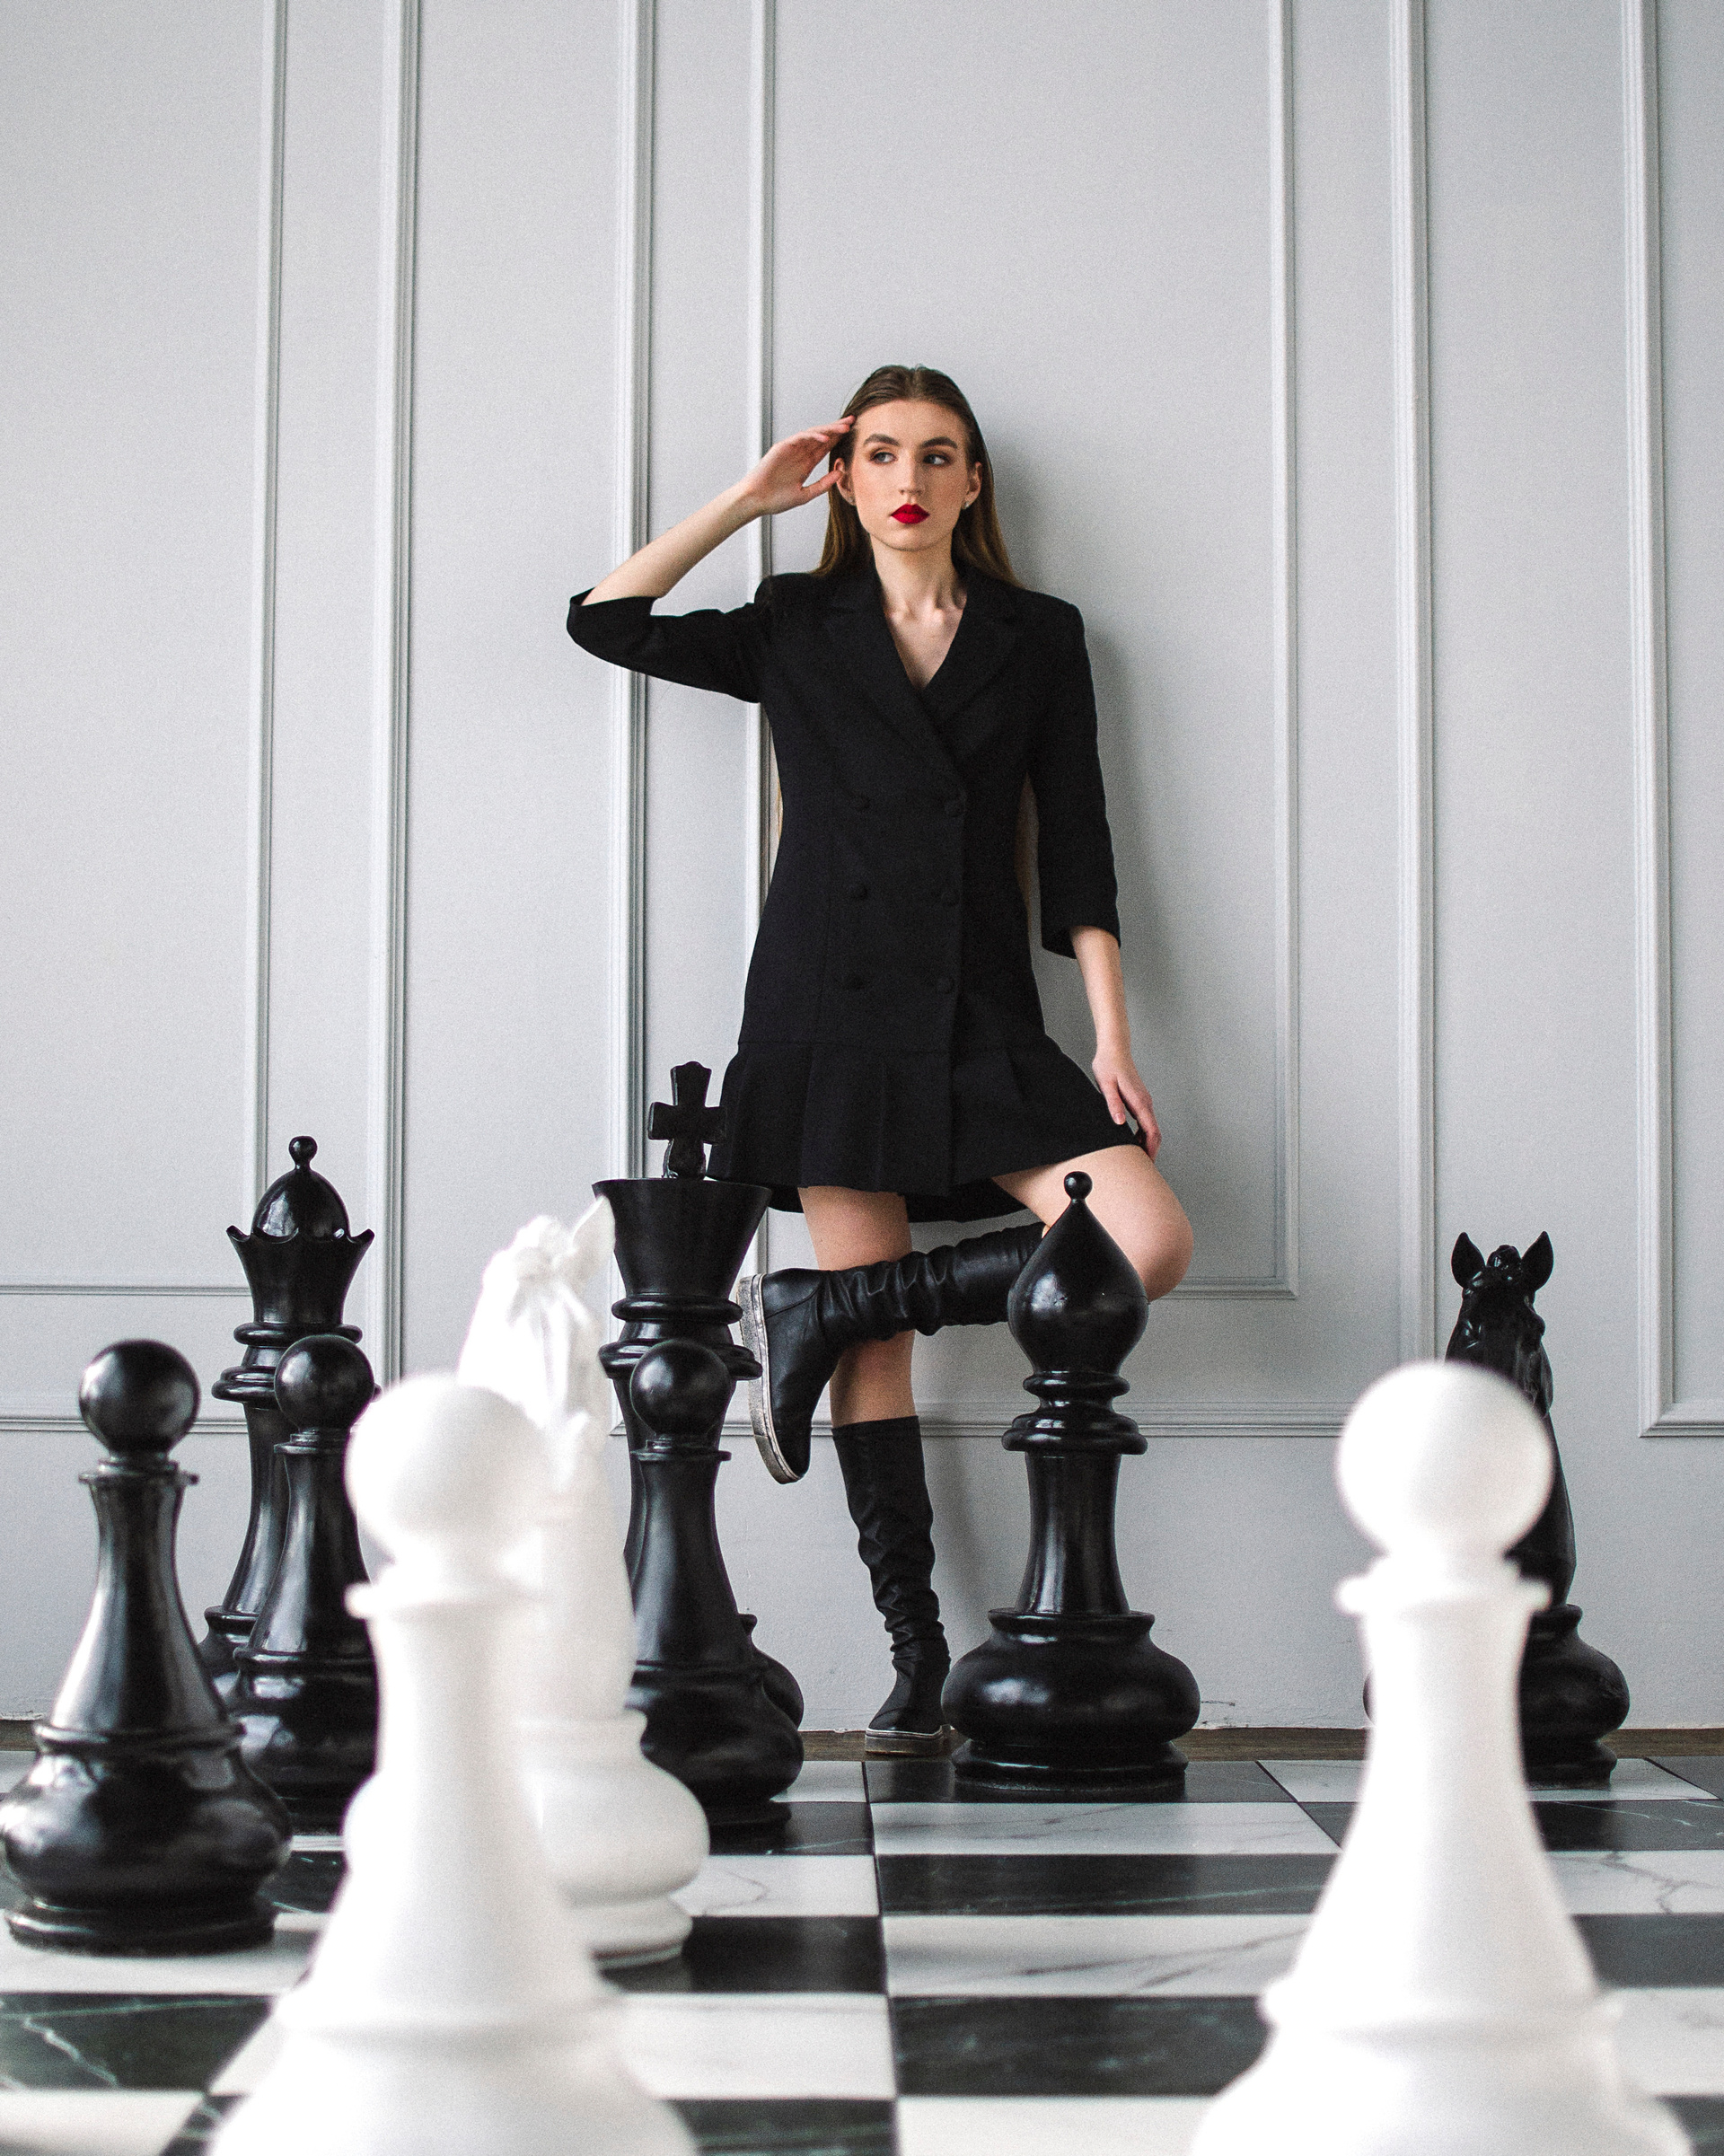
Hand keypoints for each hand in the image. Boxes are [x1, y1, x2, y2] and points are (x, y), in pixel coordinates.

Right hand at [739, 419, 852, 516]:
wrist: (756, 501)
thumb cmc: (776, 500)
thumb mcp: (805, 494)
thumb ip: (823, 484)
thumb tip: (840, 473)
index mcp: (805, 464)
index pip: (825, 448)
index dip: (839, 439)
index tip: (853, 434)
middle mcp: (799, 454)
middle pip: (822, 437)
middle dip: (837, 428)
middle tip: (853, 420)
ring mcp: (791, 449)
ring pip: (813, 434)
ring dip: (829, 429)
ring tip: (843, 426)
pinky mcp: (782, 447)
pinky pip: (800, 438)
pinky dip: (813, 436)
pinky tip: (825, 438)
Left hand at [1093, 1041, 1160, 1158]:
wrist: (1114, 1050)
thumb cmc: (1108, 1066)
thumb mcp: (1106, 1085)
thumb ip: (1113, 1104)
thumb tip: (1119, 1122)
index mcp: (1139, 1102)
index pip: (1151, 1131)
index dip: (1150, 1149)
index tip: (1147, 1164)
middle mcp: (1145, 1103)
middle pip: (1154, 1133)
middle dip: (1151, 1150)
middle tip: (1143, 1167)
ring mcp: (1144, 1101)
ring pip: (1150, 1128)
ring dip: (1146, 1143)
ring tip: (1136, 1158)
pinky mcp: (1139, 1100)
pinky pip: (1145, 1122)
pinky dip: (1142, 1134)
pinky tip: (1132, 1140)